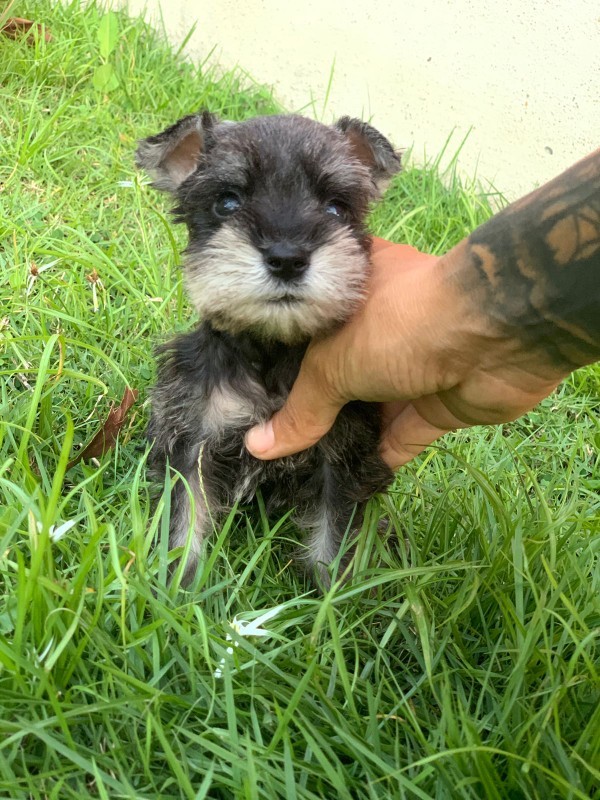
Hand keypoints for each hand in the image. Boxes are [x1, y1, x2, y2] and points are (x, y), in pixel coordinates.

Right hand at [245, 237, 564, 467]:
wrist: (494, 337)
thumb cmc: (399, 324)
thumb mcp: (334, 362)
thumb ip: (300, 409)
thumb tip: (257, 446)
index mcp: (355, 289)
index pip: (309, 324)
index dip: (282, 357)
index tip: (253, 391)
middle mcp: (384, 322)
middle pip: (340, 368)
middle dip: (314, 403)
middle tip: (274, 439)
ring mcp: (415, 362)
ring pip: (372, 405)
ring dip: (345, 435)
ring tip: (302, 468)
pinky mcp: (440, 402)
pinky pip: (403, 434)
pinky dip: (379, 457)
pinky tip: (347, 482)